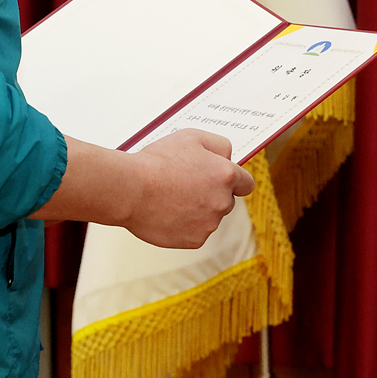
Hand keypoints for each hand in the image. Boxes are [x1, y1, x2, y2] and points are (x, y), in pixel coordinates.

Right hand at [120, 130, 253, 247]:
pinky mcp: (195, 240)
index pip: (246, 183)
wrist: (131, 190)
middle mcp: (222, 201)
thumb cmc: (156, 162)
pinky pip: (195, 232)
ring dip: (198, 210)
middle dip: (212, 195)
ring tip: (171, 198)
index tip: (224, 182)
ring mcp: (209, 223)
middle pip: (227, 201)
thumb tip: (229, 156)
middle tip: (186, 186)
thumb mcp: (191, 137)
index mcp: (225, 175)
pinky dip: (184, 225)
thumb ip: (219, 145)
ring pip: (210, 217)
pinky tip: (168, 212)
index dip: (234, 181)